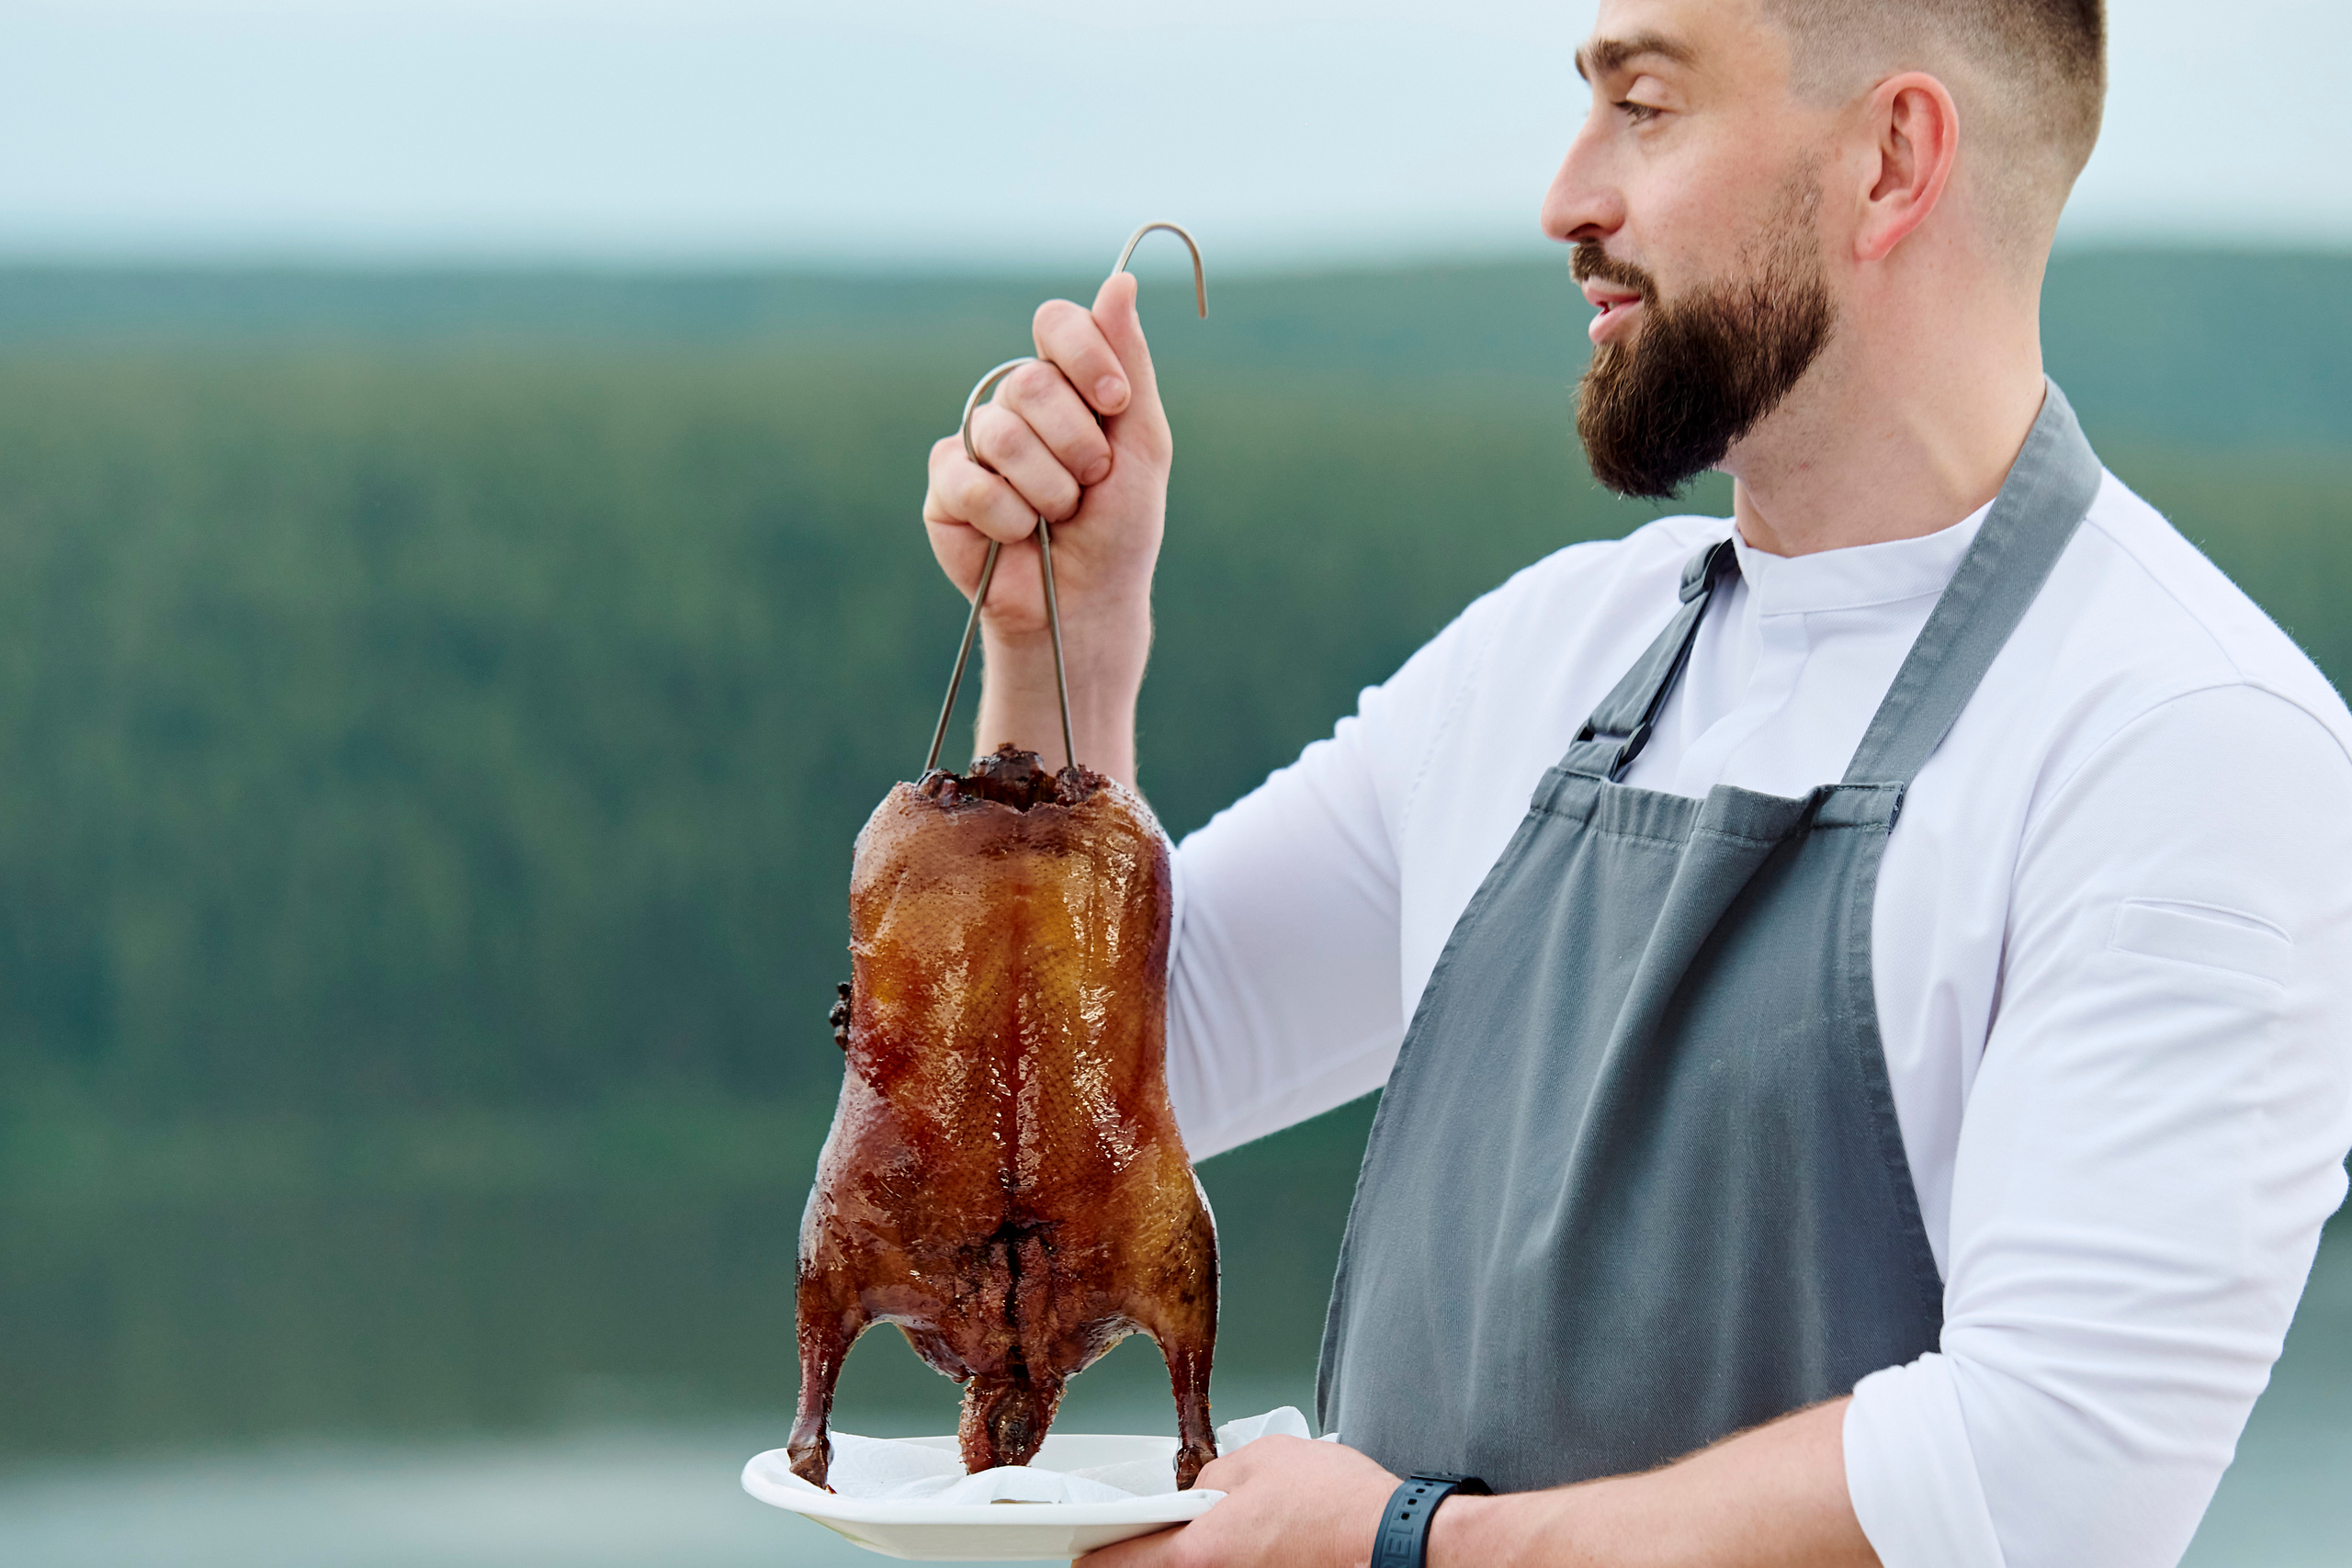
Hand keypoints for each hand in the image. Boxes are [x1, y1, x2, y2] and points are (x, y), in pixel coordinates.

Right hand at [919, 271, 1166, 783]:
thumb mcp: (1141, 442)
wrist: (1086, 603)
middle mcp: (1014, 406)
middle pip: (1029, 381)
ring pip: (1000, 432)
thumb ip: (1128, 363)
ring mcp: (974, 444)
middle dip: (1076, 443)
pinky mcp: (943, 489)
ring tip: (1057, 517)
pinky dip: (1007, 517)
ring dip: (1047, 488)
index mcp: (1064, 384)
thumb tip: (1120, 281)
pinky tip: (1018, 536)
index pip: (1056, 324)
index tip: (1115, 404)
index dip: (1085, 356)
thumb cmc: (1119, 527)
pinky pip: (967, 479)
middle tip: (1090, 483)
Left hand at [1077, 1435, 1398, 1567]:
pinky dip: (1228, 1561)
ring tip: (1211, 1532)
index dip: (1099, 1554)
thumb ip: (1217, 1477)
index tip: (1081, 1554)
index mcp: (1200, 1553)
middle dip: (1151, 1555)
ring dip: (1195, 1557)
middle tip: (1141, 1540)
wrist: (1395, 1541)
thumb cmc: (1338, 1505)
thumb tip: (1206, 1494)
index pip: (1124, 1562)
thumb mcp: (1262, 1460)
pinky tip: (1246, 1545)